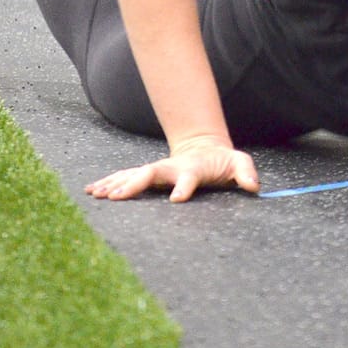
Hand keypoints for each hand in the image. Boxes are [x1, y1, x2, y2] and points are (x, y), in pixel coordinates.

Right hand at [85, 135, 259, 202]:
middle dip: (135, 183)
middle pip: (152, 173)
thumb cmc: (223, 160)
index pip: (190, 178)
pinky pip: (127, 178)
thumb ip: (246, 173)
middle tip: (118, 196)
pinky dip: (110, 182)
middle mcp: (172, 168)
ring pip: (134, 174)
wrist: (205, 147)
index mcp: (194, 168)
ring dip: (116, 183)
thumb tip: (253, 187)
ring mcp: (159, 170)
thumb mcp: (239, 163)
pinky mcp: (149, 175)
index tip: (177, 200)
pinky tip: (94, 191)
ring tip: (98, 193)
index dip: (184, 187)